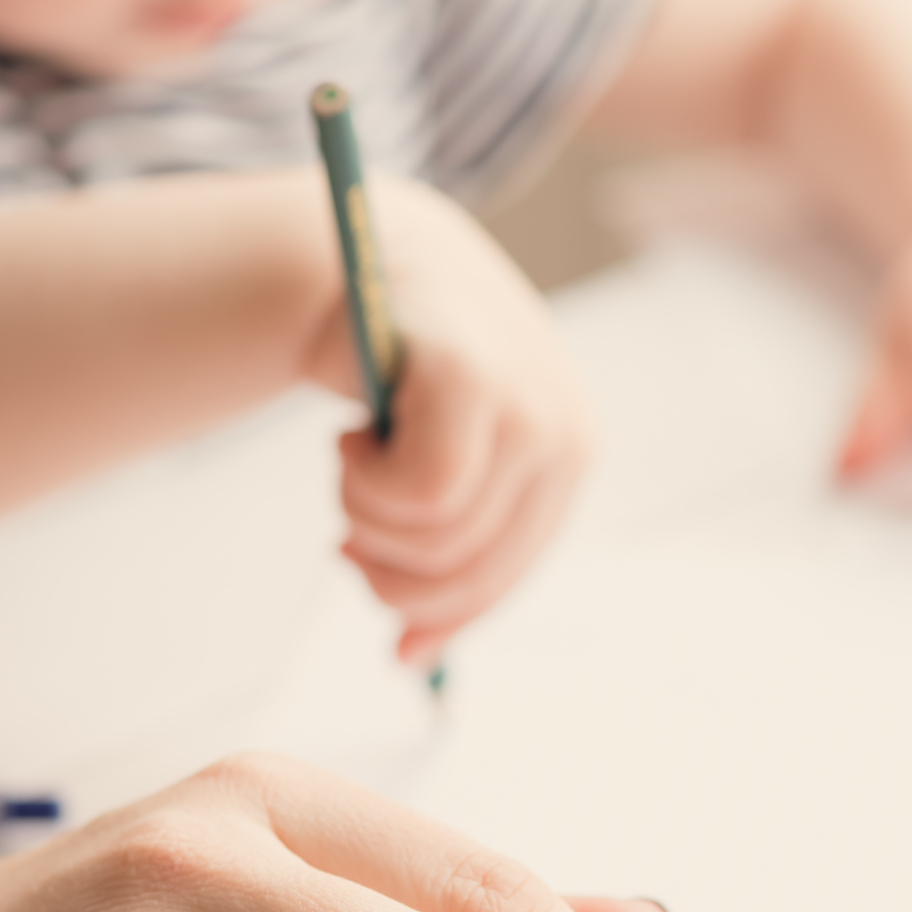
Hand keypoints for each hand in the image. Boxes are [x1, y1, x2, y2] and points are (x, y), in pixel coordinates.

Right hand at [313, 181, 594, 666]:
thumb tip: (412, 659)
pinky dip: (366, 482)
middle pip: (464, 573)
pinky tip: (354, 435)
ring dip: (364, 514)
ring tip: (351, 456)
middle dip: (387, 571)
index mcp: (564, 461)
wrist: (362, 253)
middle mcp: (561, 435)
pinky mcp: (475, 379)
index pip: (506, 579)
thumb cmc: (396, 369)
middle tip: (347, 530)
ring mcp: (527, 406)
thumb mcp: (433, 464)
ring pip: (436, 537)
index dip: (441, 617)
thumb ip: (437, 549)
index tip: (394, 634)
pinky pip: (423, 493)